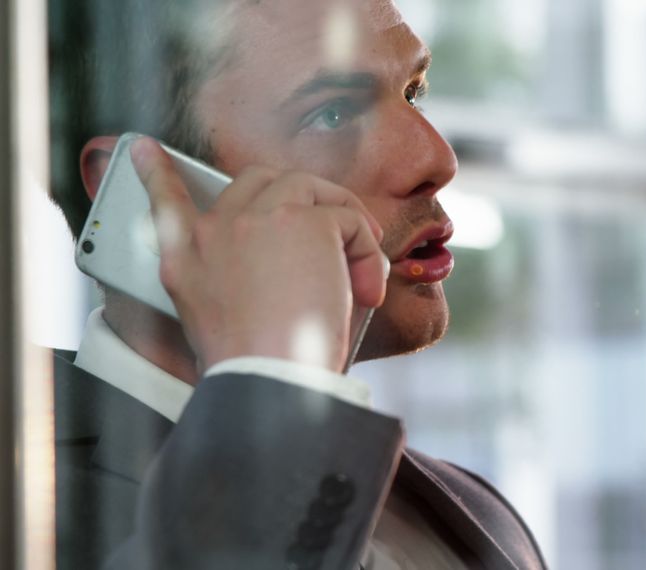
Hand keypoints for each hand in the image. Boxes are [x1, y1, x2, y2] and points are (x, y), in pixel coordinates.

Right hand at [130, 137, 387, 372]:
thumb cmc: (258, 364)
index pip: (167, 203)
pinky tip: (365, 290)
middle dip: (305, 197)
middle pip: (261, 180)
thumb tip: (287, 265)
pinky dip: (366, 254)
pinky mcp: (304, 222)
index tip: (147, 149)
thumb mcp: (217, 322)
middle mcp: (215, 231)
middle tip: (338, 232)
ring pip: (310, 190)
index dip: (157, 174)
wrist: (272, 379)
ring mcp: (258, 219)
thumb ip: (234, 282)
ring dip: (345, 223)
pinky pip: (348, 220)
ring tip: (359, 271)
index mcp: (186, 259)